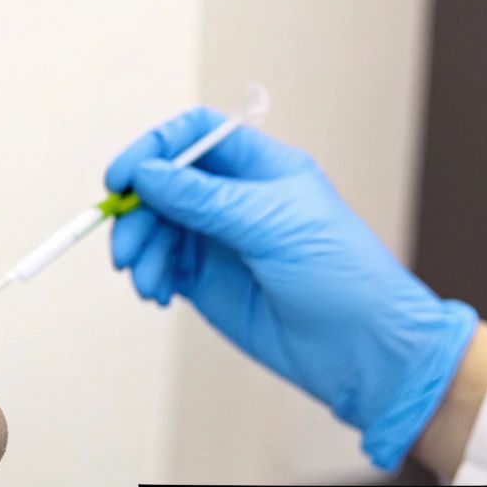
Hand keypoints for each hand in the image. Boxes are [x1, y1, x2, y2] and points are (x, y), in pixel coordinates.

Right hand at [105, 108, 478, 469]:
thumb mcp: (272, 226)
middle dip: (138, 213)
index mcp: (261, 168)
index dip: (155, 148)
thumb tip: (148, 173)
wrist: (364, 349)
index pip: (195, 136)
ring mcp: (220, 240)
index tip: (122, 177)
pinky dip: (151, 276)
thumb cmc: (342, 276)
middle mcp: (236, 199)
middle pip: (164, 184)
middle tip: (125, 248)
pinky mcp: (209, 282)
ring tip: (148, 283)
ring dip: (141, 251)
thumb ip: (204, 199)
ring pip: (157, 228)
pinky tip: (158, 295)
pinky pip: (163, 266)